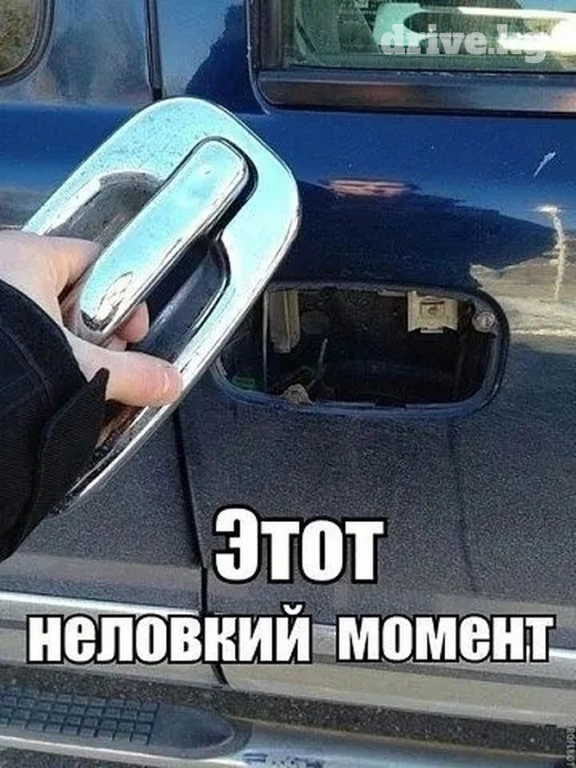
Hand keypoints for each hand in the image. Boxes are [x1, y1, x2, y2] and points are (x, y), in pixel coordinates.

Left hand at [0, 231, 182, 406]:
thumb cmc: (2, 364)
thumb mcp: (81, 368)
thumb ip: (133, 374)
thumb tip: (166, 381)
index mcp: (27, 256)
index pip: (97, 261)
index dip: (125, 298)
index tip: (132, 334)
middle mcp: (0, 268)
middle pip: (71, 293)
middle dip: (92, 333)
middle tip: (100, 364)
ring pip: (40, 320)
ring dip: (61, 351)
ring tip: (66, 382)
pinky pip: (15, 337)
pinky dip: (31, 361)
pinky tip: (37, 389)